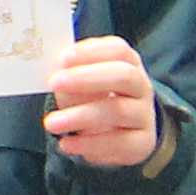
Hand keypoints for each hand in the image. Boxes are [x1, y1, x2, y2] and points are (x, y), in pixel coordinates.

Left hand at [44, 35, 164, 169]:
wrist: (118, 133)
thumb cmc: (94, 97)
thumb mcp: (82, 82)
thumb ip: (70, 74)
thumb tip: (54, 74)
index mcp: (128, 63)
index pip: (118, 50)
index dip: (91, 52)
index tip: (63, 58)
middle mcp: (141, 86)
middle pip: (124, 76)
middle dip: (86, 78)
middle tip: (54, 83)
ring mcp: (144, 115)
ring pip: (118, 111)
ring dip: (81, 116)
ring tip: (51, 123)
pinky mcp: (141, 143)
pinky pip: (118, 143)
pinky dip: (89, 144)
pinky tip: (66, 144)